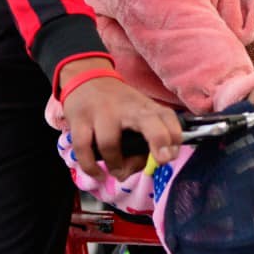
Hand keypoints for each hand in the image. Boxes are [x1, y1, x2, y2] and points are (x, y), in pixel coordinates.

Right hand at [60, 57, 181, 179]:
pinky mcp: (79, 120)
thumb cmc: (117, 105)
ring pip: (109, 143)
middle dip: (158, 140)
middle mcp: (126, 108)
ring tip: (117, 172)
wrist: (86, 79)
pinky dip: (91, 167)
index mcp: (144, 107)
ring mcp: (101, 113)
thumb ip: (141, 142)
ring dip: (115, 165)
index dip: (174, 136)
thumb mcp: (136, 114)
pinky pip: (83, 150)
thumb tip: (131, 169)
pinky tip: (99, 174)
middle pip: (147, 121)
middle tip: (162, 160)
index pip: (166, 117)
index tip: (172, 155)